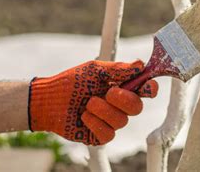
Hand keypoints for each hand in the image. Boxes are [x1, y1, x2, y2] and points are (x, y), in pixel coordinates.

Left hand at [28, 60, 157, 144]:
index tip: (148, 86)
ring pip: (121, 121)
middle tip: (109, 92)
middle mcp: (120, 106)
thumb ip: (117, 69)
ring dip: (103, 110)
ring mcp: (111, 121)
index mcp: (122, 88)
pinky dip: (95, 123)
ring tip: (87, 103)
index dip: (150, 88)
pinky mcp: (100, 136)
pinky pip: (108, 134)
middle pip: (138, 107)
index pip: (145, 90)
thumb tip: (140, 64)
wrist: (49, 100)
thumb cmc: (72, 81)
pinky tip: (84, 116)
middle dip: (124, 100)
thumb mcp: (94, 70)